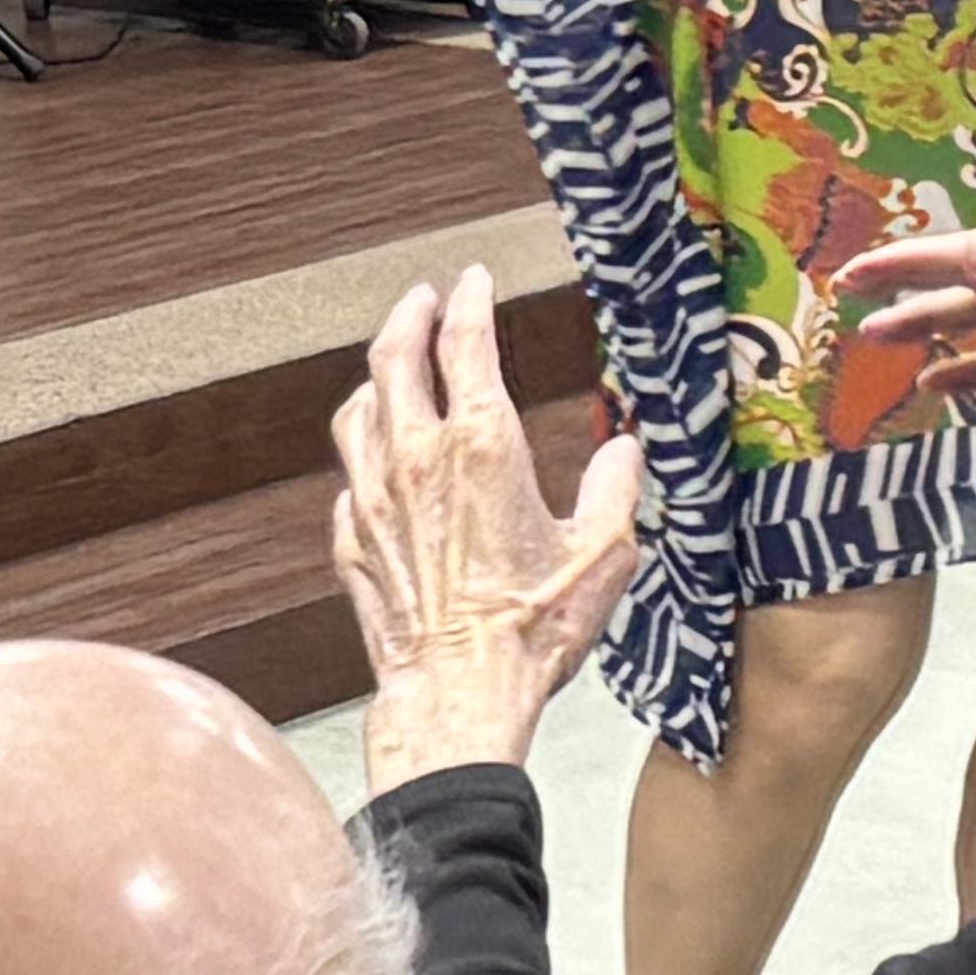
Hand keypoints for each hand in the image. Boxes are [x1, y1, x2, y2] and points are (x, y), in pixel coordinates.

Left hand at [331, 265, 644, 796]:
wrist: (456, 694)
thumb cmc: (530, 630)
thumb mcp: (601, 554)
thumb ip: (615, 493)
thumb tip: (626, 454)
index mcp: (480, 446)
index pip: (465, 344)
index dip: (471, 302)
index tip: (476, 280)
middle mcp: (415, 458)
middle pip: (395, 357)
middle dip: (411, 316)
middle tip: (426, 297)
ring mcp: (374, 499)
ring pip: (359, 410)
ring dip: (377, 376)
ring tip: (393, 365)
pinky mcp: (353, 541)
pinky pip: (349, 477)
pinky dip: (364, 453)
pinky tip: (377, 460)